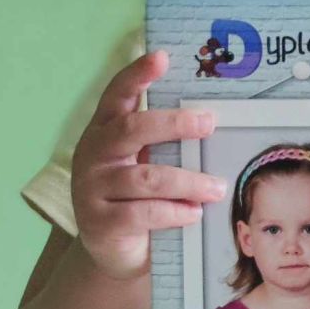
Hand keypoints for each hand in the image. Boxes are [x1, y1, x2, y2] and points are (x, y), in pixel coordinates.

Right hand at [70, 50, 225, 279]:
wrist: (112, 251)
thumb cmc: (137, 196)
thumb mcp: (143, 161)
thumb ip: (162, 140)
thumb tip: (211, 115)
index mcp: (104, 129)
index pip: (118, 94)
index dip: (138, 75)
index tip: (161, 57)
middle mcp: (93, 153)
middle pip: (132, 129)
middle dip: (174, 124)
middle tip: (209, 123)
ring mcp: (92, 188)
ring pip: (146, 177)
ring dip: (188, 181)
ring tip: (217, 187)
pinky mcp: (100, 223)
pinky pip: (142, 213)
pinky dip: (174, 212)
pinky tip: (194, 214)